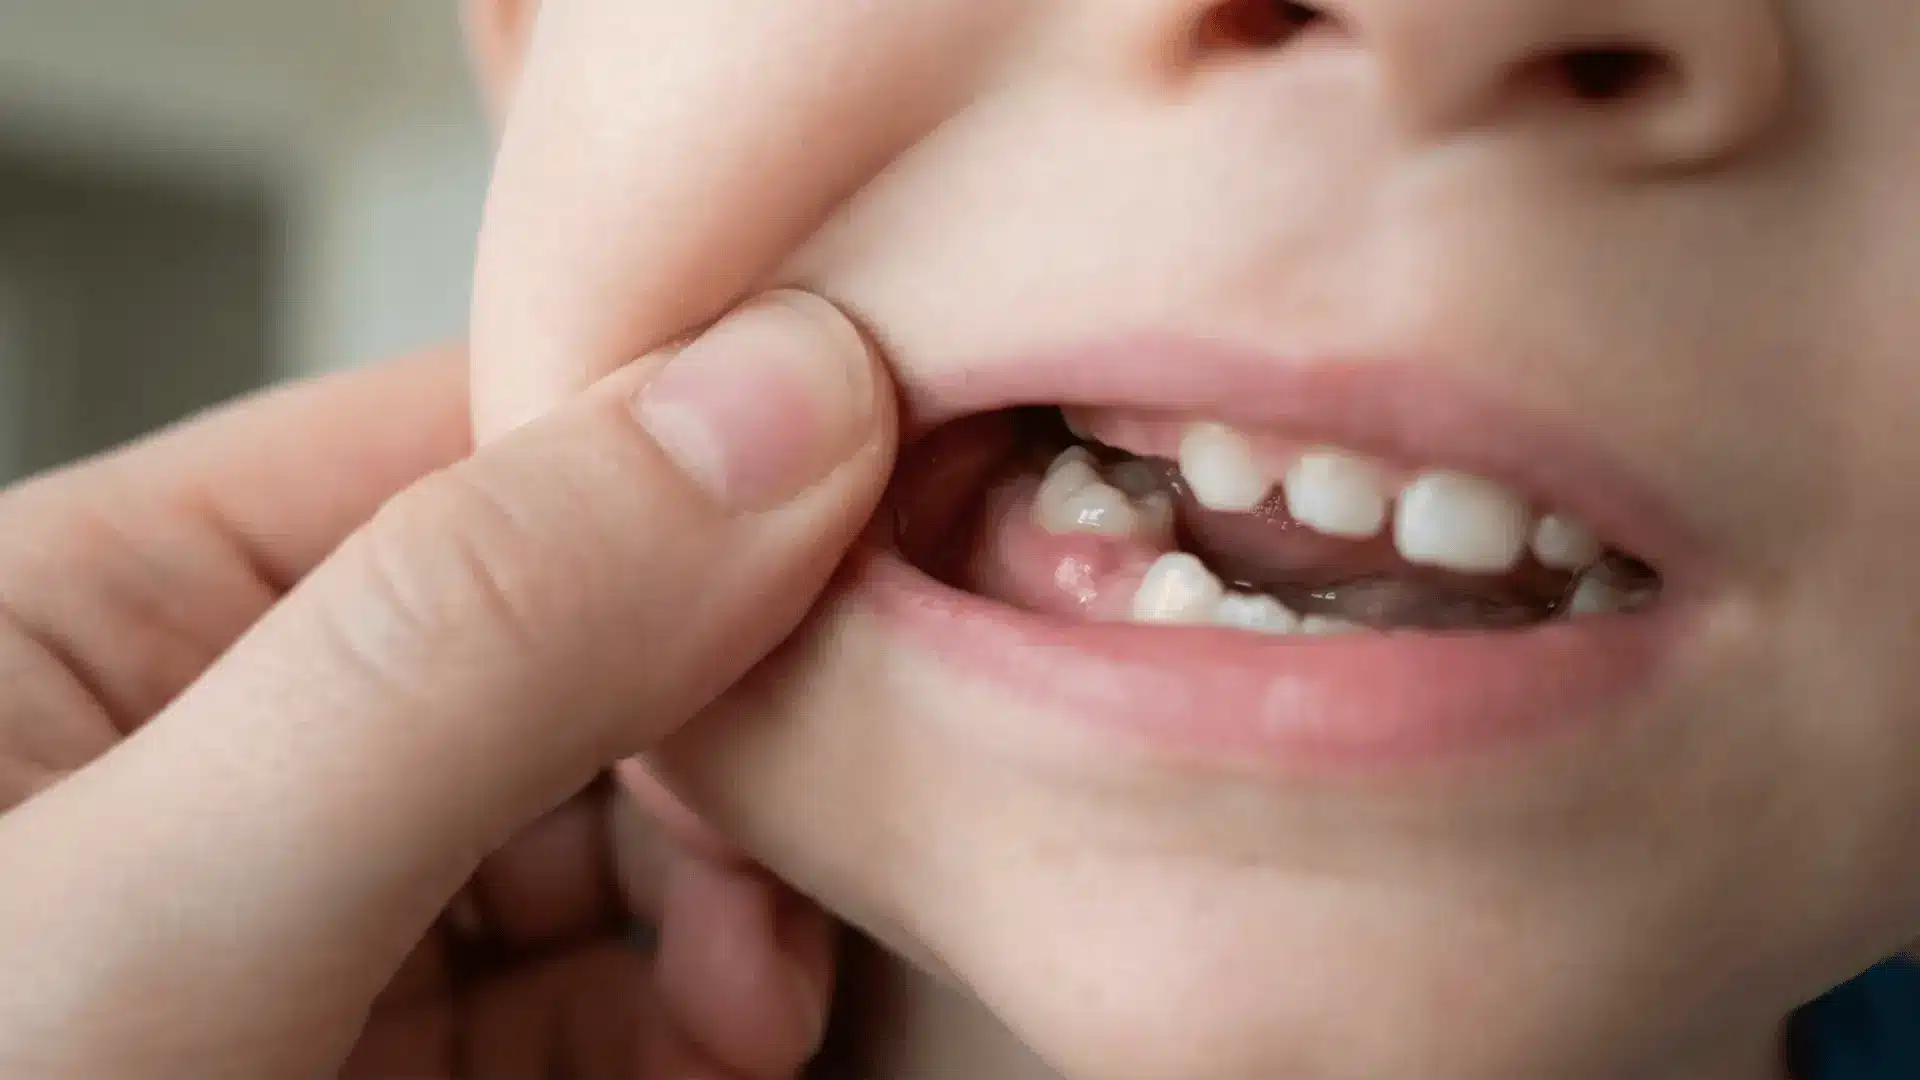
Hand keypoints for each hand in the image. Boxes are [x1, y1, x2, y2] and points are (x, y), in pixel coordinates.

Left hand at [0, 291, 894, 1078]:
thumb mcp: (167, 904)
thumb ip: (465, 646)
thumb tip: (777, 407)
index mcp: (91, 617)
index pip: (453, 443)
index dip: (686, 460)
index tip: (863, 514)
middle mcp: (210, 758)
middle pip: (569, 646)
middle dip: (727, 718)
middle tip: (824, 787)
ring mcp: (312, 927)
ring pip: (610, 829)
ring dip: (741, 878)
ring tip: (775, 955)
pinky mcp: (392, 1069)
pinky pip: (599, 994)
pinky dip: (706, 1001)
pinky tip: (745, 1026)